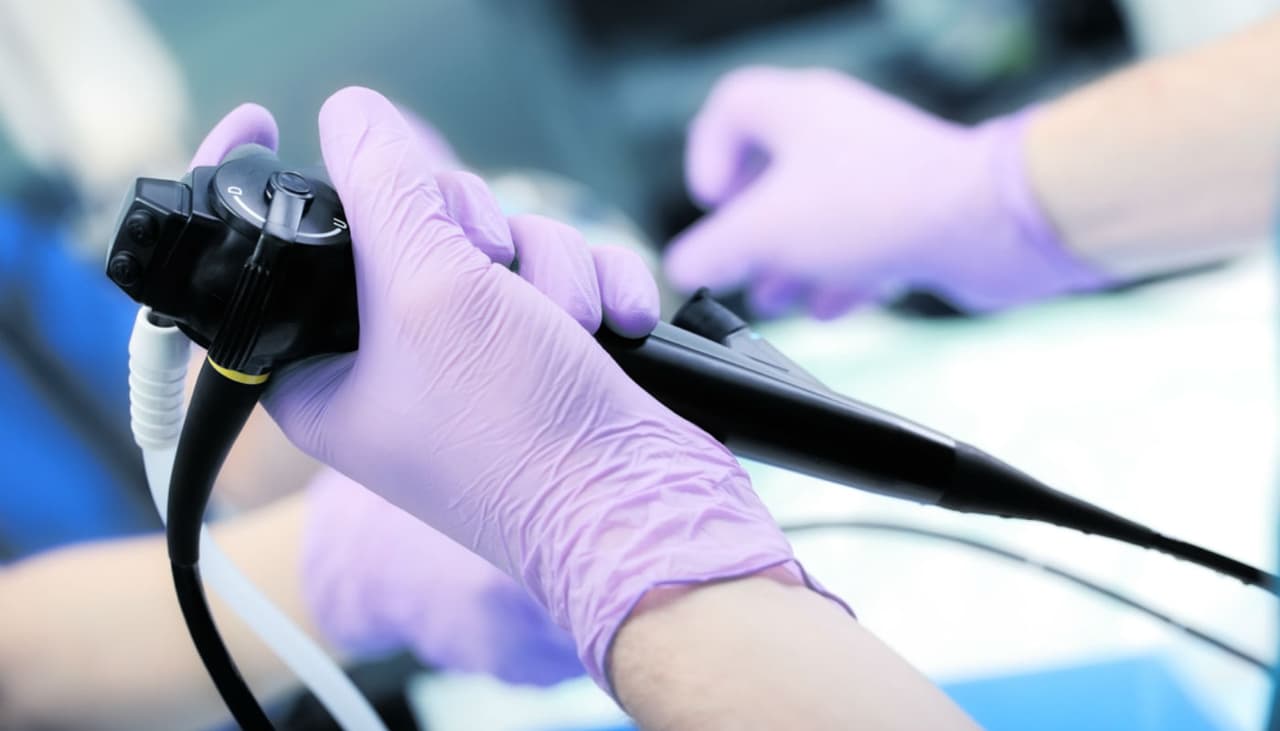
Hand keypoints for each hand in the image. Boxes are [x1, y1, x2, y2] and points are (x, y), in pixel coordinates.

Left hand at [262, 86, 844, 691]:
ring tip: (568, 327)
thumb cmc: (520, 435)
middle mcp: (390, 360)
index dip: (284, 188)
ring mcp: (473, 355)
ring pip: (500, 240)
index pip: (280, 251)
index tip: (268, 124)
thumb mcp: (428, 290)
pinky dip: (595, 286)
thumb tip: (352, 116)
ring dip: (552, 267)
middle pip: (409, 223)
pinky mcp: (542, 350)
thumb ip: (383, 186)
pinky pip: (560, 271)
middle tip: (488, 271)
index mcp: (321, 369)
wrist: (641, 511)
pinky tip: (614, 325)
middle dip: (474, 234)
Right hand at [663, 66, 1108, 316]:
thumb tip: (682, 266)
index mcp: (799, 110)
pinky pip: (860, 241)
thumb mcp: (766, 232)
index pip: (731, 107)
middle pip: (772, 171)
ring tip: (774, 297)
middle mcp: (839, 132)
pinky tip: (830, 307)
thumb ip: (713, 251)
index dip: (707, 155)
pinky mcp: (912, 211)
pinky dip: (838, 274)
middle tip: (738, 262)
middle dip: (750, 229)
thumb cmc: (881, 205)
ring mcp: (879, 171)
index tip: (710, 205)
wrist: (985, 225)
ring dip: (790, 260)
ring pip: (817, 213)